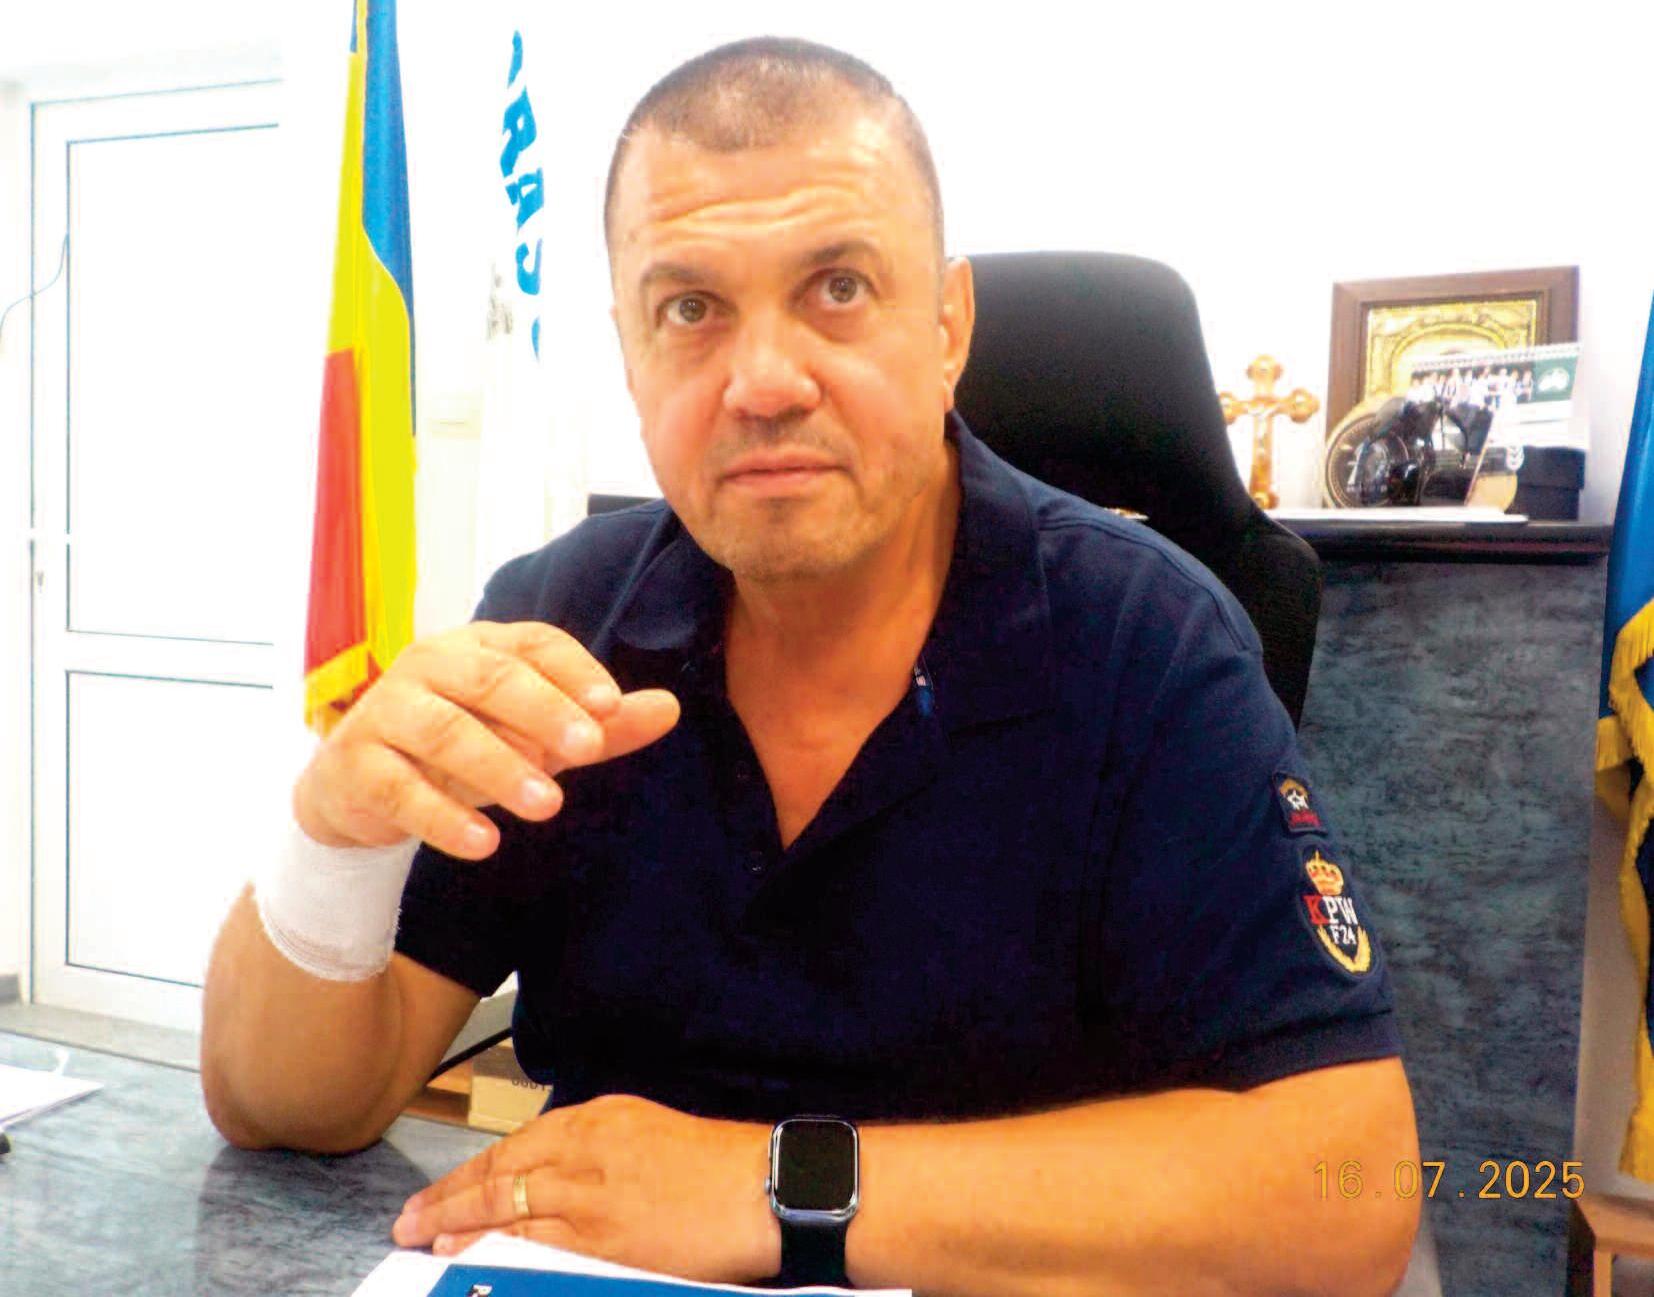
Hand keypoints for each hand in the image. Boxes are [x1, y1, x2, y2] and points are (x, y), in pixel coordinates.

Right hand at [294, 622, 679, 858]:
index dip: (573, 670)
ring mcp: (386, 710)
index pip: (533, 643)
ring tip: (548, 805)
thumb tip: (670, 709)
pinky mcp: (356, 764)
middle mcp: (430, 664)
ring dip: (500, 768)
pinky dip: (443, 817)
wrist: (359, 788)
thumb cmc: (462, 750)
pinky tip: (485, 844)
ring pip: (446, 731)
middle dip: (544, 711)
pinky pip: (400, 788)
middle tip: (589, 748)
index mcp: (479, 645)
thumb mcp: (534, 737)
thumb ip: (599, 726)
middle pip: (491, 678)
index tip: (612, 704)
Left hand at [390, 1094, 780, 1281]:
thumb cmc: (714, 1165)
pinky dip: (496, 1251)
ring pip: (507, 1209)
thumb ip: (595, 1148)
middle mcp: (587, 1151)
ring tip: (425, 1240)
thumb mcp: (645, 1131)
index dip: (472, 1172)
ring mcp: (592, 1197)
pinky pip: (535, 1245)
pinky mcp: (605, 1240)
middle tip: (410, 1220)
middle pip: (501, 1174)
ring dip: (459, 1226)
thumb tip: (549, 1175)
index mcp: (598, 1119)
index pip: (516, 1145)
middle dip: (449, 1198)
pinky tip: (468, 1257)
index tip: (442, 1190)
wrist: (760, 1187)